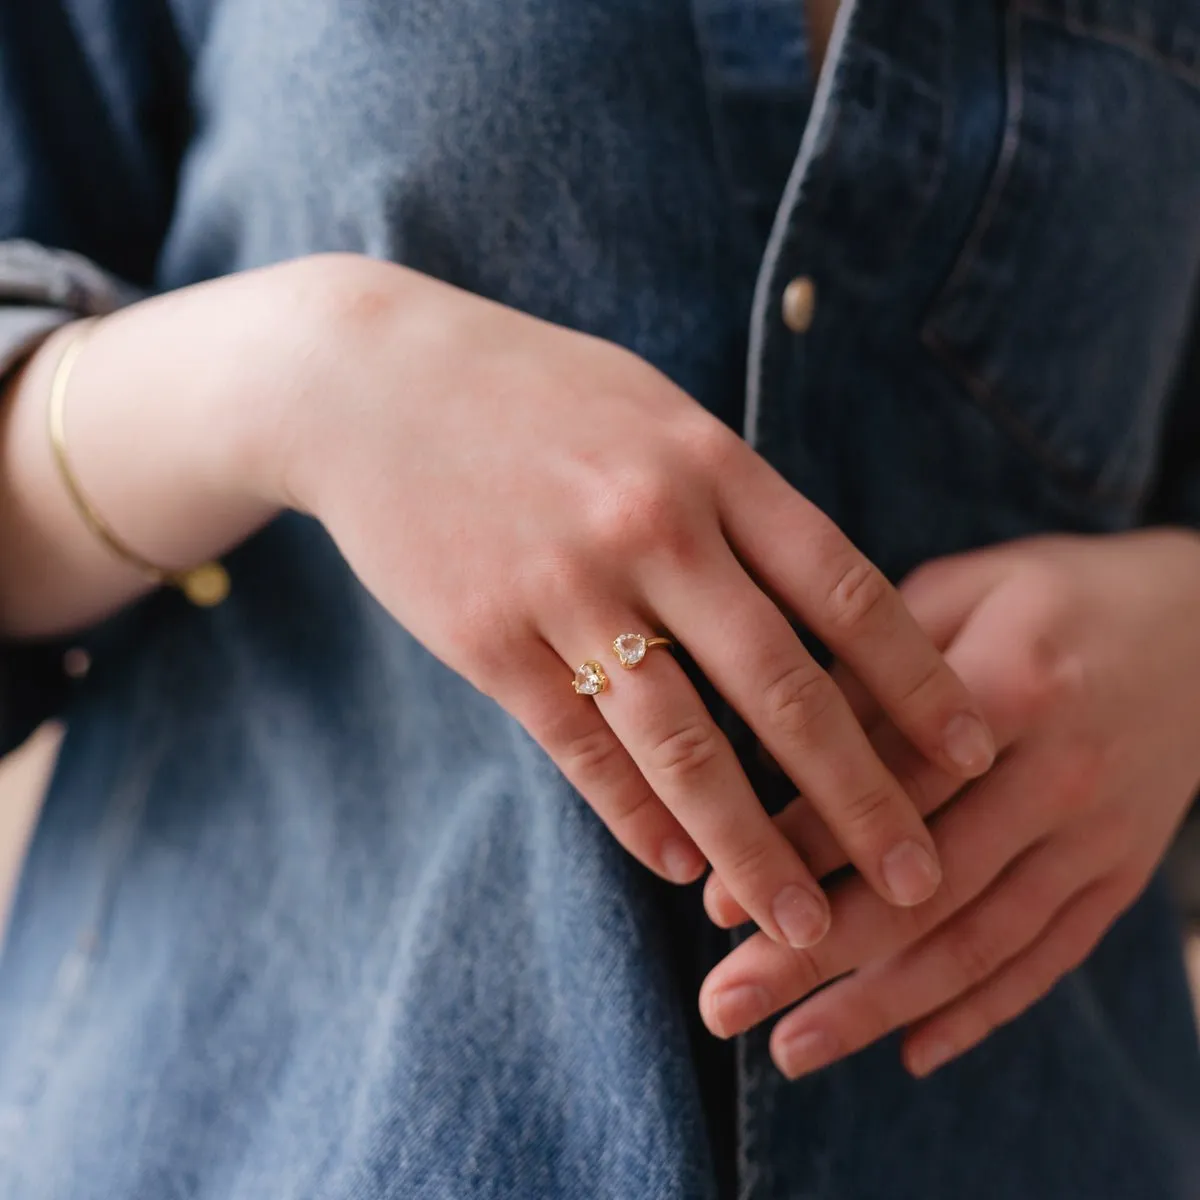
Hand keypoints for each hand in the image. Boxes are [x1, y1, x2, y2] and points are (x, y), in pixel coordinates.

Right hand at [276, 254, 994, 944]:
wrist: (368, 379)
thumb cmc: (530, 392)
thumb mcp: (653, 412)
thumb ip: (735, 497)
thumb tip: (815, 596)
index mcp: (711, 465)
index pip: (847, 591)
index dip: (920, 683)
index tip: (973, 752)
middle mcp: (652, 528)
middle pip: (784, 688)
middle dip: (862, 796)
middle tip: (917, 878)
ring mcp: (567, 587)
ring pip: (684, 744)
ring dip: (751, 848)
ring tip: (803, 926)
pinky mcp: (487, 639)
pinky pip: (581, 749)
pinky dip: (637, 816)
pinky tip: (680, 864)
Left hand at [699, 530, 1199, 1075]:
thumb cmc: (1048, 596)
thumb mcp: (957, 592)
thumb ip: (872, 667)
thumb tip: (773, 747)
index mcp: (1009, 685)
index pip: (886, 789)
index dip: (796, 852)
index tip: (715, 907)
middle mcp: (1058, 774)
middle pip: (925, 889)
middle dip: (816, 959)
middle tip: (726, 1005)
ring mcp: (1096, 836)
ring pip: (981, 943)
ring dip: (880, 1006)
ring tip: (791, 1051)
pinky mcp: (1119, 873)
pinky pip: (1050, 958)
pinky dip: (981, 1012)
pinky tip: (909, 1049)